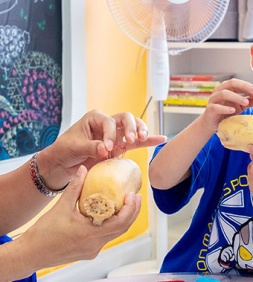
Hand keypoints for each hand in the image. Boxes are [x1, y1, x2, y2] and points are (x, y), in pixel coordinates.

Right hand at [18, 165, 141, 269]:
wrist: (30, 254)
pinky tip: (108, 214)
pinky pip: (105, 237)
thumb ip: (75, 187)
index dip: (131, 208)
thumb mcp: (61, 206)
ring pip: (114, 233)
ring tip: (125, 203)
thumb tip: (85, 169)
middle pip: (123, 228)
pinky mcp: (88, 252)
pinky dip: (110, 225)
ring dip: (122, 218)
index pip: (121, 222)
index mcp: (91, 234)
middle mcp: (95, 245)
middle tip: (135, 196)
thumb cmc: (43, 232)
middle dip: (132, 211)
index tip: (132, 194)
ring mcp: (93, 250)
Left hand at [37, 110, 165, 188]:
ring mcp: (116, 134)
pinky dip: (148, 140)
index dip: (110, 134)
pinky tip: (161, 139)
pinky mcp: (121, 146)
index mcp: (95, 118)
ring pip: (134, 127)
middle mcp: (108, 123)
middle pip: (126, 118)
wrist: (62, 163)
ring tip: (142, 138)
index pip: (109, 122)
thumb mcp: (74, 147)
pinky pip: (137, 142)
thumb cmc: (65, 151)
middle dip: (130, 128)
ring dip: (140, 131)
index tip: (107, 148)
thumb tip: (106, 149)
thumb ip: (91, 147)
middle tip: (130, 139)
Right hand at [200, 79, 252, 132]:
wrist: (214, 123)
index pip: (238, 83)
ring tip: (246, 102)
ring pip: (223, 94)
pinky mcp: (210, 109)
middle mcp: (219, 91)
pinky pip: (216, 107)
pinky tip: (233, 110)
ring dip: (236, 97)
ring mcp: (213, 99)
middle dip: (244, 87)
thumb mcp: (241, 106)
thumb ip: (250, 101)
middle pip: (231, 83)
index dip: (248, 86)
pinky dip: (225, 108)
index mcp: (227, 88)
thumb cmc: (227, 111)